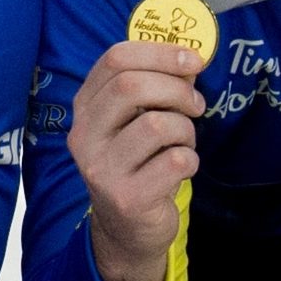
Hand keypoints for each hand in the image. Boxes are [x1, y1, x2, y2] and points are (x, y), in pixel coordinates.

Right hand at [68, 40, 206, 280]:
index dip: (160, 53)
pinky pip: (176, 161)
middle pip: (131, 86)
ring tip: (184, 142)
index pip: (115, 59)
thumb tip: (191, 56)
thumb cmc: (138, 162)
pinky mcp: (127, 197)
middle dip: (177, 89)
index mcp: (85, 108)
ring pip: (157, 124)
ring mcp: (102, 168)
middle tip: (196, 104)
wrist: (126, 227)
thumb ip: (155, 87)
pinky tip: (180, 168)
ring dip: (186, 130)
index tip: (193, 60)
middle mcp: (84, 136)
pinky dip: (190, 160)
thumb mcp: (135, 120)